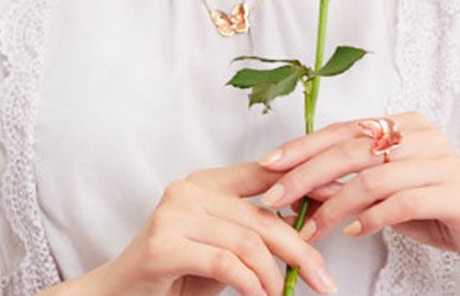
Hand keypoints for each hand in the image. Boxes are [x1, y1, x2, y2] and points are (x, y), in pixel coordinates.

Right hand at [102, 160, 340, 295]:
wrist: (120, 295)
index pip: (263, 175)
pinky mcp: (165, 244)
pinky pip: (225, 263)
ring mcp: (174, 213)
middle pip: (262, 216)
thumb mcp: (222, 248)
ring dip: (275, 277)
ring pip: (247, 241)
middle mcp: (189, 189)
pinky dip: (250, 285)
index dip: (303, 184)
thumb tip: (307, 231)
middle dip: (300, 249)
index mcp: (205, 182)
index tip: (339, 198)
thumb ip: (253, 233)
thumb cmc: (176, 274)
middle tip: (325, 279)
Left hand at [257, 112, 459, 286]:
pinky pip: (402, 201)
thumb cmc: (444, 211)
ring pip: (372, 177)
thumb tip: (305, 188)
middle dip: (306, 173)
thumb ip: (354, 187)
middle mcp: (421, 134)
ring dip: (333, 206)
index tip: (269, 166)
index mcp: (404, 125)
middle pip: (351, 148)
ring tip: (310, 230)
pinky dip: (371, 218)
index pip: (342, 130)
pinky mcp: (456, 191)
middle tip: (276, 198)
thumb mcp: (392, 196)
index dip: (303, 146)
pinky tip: (354, 233)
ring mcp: (440, 160)